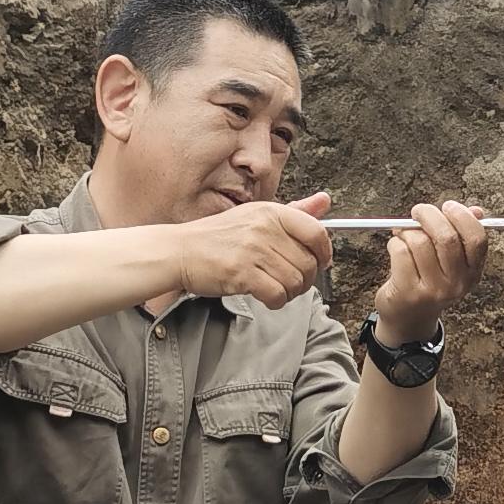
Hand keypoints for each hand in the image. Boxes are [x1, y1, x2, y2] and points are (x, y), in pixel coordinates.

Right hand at [171, 193, 332, 306]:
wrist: (179, 252)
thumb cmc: (217, 237)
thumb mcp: (256, 216)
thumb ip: (294, 212)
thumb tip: (325, 201)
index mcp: (270, 212)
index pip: (316, 231)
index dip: (324, 252)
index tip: (321, 262)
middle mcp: (264, 228)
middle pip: (308, 262)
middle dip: (305, 279)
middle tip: (291, 282)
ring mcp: (253, 250)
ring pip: (295, 281)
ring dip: (290, 293)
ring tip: (276, 289)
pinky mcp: (242, 273)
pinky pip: (277, 295)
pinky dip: (276, 302)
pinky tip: (266, 297)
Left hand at [371, 201, 488, 344]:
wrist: (409, 318)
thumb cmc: (430, 282)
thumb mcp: (452, 262)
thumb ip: (463, 234)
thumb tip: (475, 210)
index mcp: (473, 272)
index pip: (477, 238)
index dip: (462, 216)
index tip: (448, 207)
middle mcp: (457, 283)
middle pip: (446, 237)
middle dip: (429, 215)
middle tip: (418, 211)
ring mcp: (433, 290)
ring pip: (419, 242)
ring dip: (408, 231)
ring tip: (404, 235)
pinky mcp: (409, 292)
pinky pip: (400, 252)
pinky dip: (395, 243)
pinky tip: (396, 248)